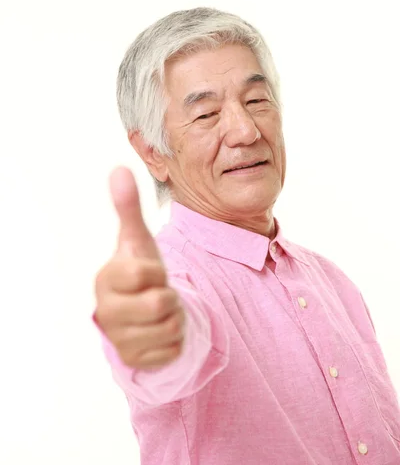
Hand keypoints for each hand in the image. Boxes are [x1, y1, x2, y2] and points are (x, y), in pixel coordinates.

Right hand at [95, 167, 184, 369]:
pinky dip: (175, 340)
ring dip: (175, 318)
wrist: (141, 311)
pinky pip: (173, 350)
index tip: (148, 273)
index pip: (145, 274)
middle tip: (158, 293)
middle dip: (169, 296)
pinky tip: (160, 332)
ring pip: (171, 328)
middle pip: (160, 304)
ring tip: (159, 312)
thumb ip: (129, 206)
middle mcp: (106, 311)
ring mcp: (119, 340)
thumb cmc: (140, 271)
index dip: (156, 272)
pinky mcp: (135, 361)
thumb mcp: (138, 239)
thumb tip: (119, 169)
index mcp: (106, 279)